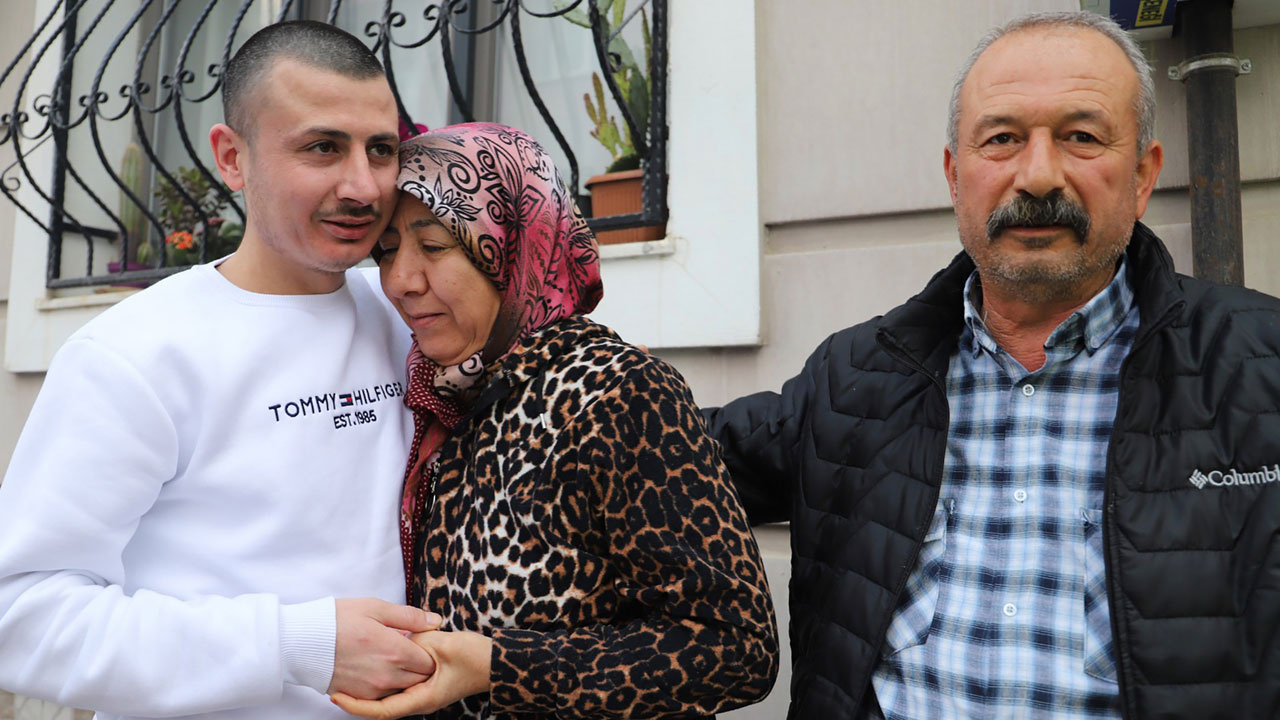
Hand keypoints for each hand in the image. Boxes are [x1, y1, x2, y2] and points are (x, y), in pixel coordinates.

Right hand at [327, 598, 443, 698]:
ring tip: (388, 658)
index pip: (429, 662)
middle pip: (419, 679)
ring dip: (402, 678)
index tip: (418, 643)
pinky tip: (374, 669)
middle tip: (405, 650)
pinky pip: (382, 698)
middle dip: (418, 667)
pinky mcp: (357, 697)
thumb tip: (436, 621)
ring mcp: (371, 690)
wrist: (300, 641)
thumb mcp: (375, 608)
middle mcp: (386, 675)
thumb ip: (409, 617)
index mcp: (395, 651)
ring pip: (402, 690)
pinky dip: (384, 686)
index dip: (427, 652)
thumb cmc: (337, 619)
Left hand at [331, 630, 492, 718]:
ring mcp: (422, 693)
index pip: (381, 711)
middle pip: (380, 706)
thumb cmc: (474, 657)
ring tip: (344, 676)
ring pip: (388, 697)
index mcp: (422, 697)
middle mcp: (419, 700)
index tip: (336, 696)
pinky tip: (372, 667)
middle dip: (356, 698)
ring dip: (367, 690)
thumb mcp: (442, 645)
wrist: (496, 661)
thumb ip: (416, 642)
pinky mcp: (425, 684)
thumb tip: (396, 638)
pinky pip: (398, 687)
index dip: (356, 705)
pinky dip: (382, 681)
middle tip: (332, 683)